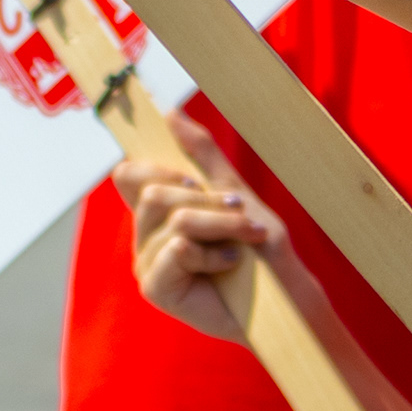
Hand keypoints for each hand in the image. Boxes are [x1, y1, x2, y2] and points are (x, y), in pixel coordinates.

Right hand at [115, 117, 277, 342]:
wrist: (282, 298)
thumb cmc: (259, 250)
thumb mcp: (234, 192)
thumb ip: (202, 156)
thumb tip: (169, 112)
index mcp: (158, 212)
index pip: (129, 175)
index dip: (151, 166)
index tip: (196, 180)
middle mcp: (146, 236)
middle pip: (154, 193)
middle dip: (207, 199)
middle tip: (240, 211)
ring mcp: (147, 263)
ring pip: (174, 220)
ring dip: (221, 225)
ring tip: (248, 237)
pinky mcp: (156, 289)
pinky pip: (176, 249)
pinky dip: (212, 254)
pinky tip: (230, 264)